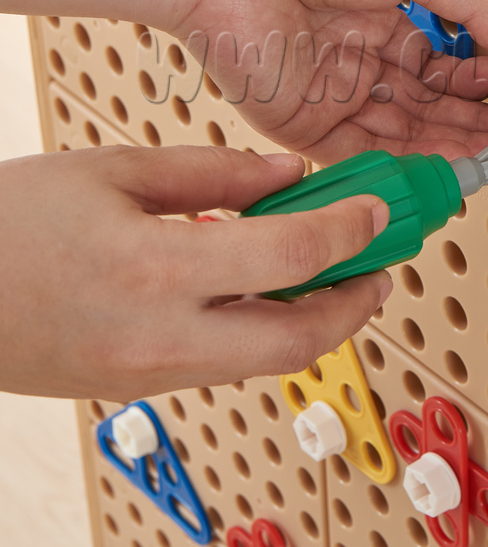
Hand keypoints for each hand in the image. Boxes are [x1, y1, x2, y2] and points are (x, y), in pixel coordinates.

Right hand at [0, 146, 392, 399]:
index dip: (352, 230)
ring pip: (270, 360)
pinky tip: (269, 290)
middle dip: (358, 303)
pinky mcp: (141, 389)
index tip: (377, 209)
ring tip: (332, 273)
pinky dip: (267, 330)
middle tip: (379, 265)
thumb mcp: (113, 171)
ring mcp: (151, 375)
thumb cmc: (8, 225)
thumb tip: (291, 177)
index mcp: (154, 269)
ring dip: (318, 321)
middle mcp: (161, 338)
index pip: (293, 256)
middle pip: (303, 340)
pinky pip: (229, 364)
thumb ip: (216, 173)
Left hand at [164, 0, 487, 164]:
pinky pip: (370, 156)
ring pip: (411, 134)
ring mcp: (336, 94)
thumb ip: (477, 6)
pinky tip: (456, 165)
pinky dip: (415, 166)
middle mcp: (360, 57)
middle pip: (434, 104)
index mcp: (382, 13)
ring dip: (460, 144)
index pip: (448, 61)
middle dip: (483, 119)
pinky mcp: (307, 126)